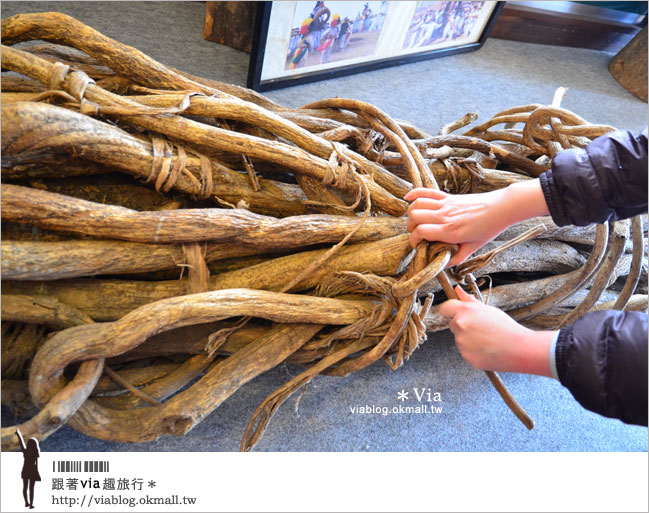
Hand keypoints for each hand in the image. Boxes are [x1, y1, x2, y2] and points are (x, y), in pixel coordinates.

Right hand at [405, 179, 549, 265]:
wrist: (501, 208)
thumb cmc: (488, 229)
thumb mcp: (473, 249)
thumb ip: (456, 259)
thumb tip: (442, 265)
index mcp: (450, 231)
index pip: (420, 232)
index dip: (413, 240)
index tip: (417, 245)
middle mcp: (445, 215)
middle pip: (414, 217)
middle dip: (410, 227)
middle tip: (417, 234)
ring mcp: (446, 204)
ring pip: (417, 204)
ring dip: (411, 213)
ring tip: (415, 222)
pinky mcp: (448, 196)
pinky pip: (427, 192)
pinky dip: (414, 193)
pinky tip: (408, 198)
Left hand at [439, 285, 554, 376]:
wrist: (519, 349)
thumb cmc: (506, 327)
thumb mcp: (488, 309)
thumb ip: (469, 300)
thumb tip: (457, 290)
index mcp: (465, 311)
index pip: (445, 308)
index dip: (450, 310)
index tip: (455, 312)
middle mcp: (460, 325)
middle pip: (452, 324)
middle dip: (463, 325)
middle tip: (481, 328)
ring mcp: (462, 342)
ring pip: (459, 339)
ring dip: (468, 339)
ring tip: (487, 339)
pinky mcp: (466, 356)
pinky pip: (465, 351)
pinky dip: (473, 351)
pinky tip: (487, 349)